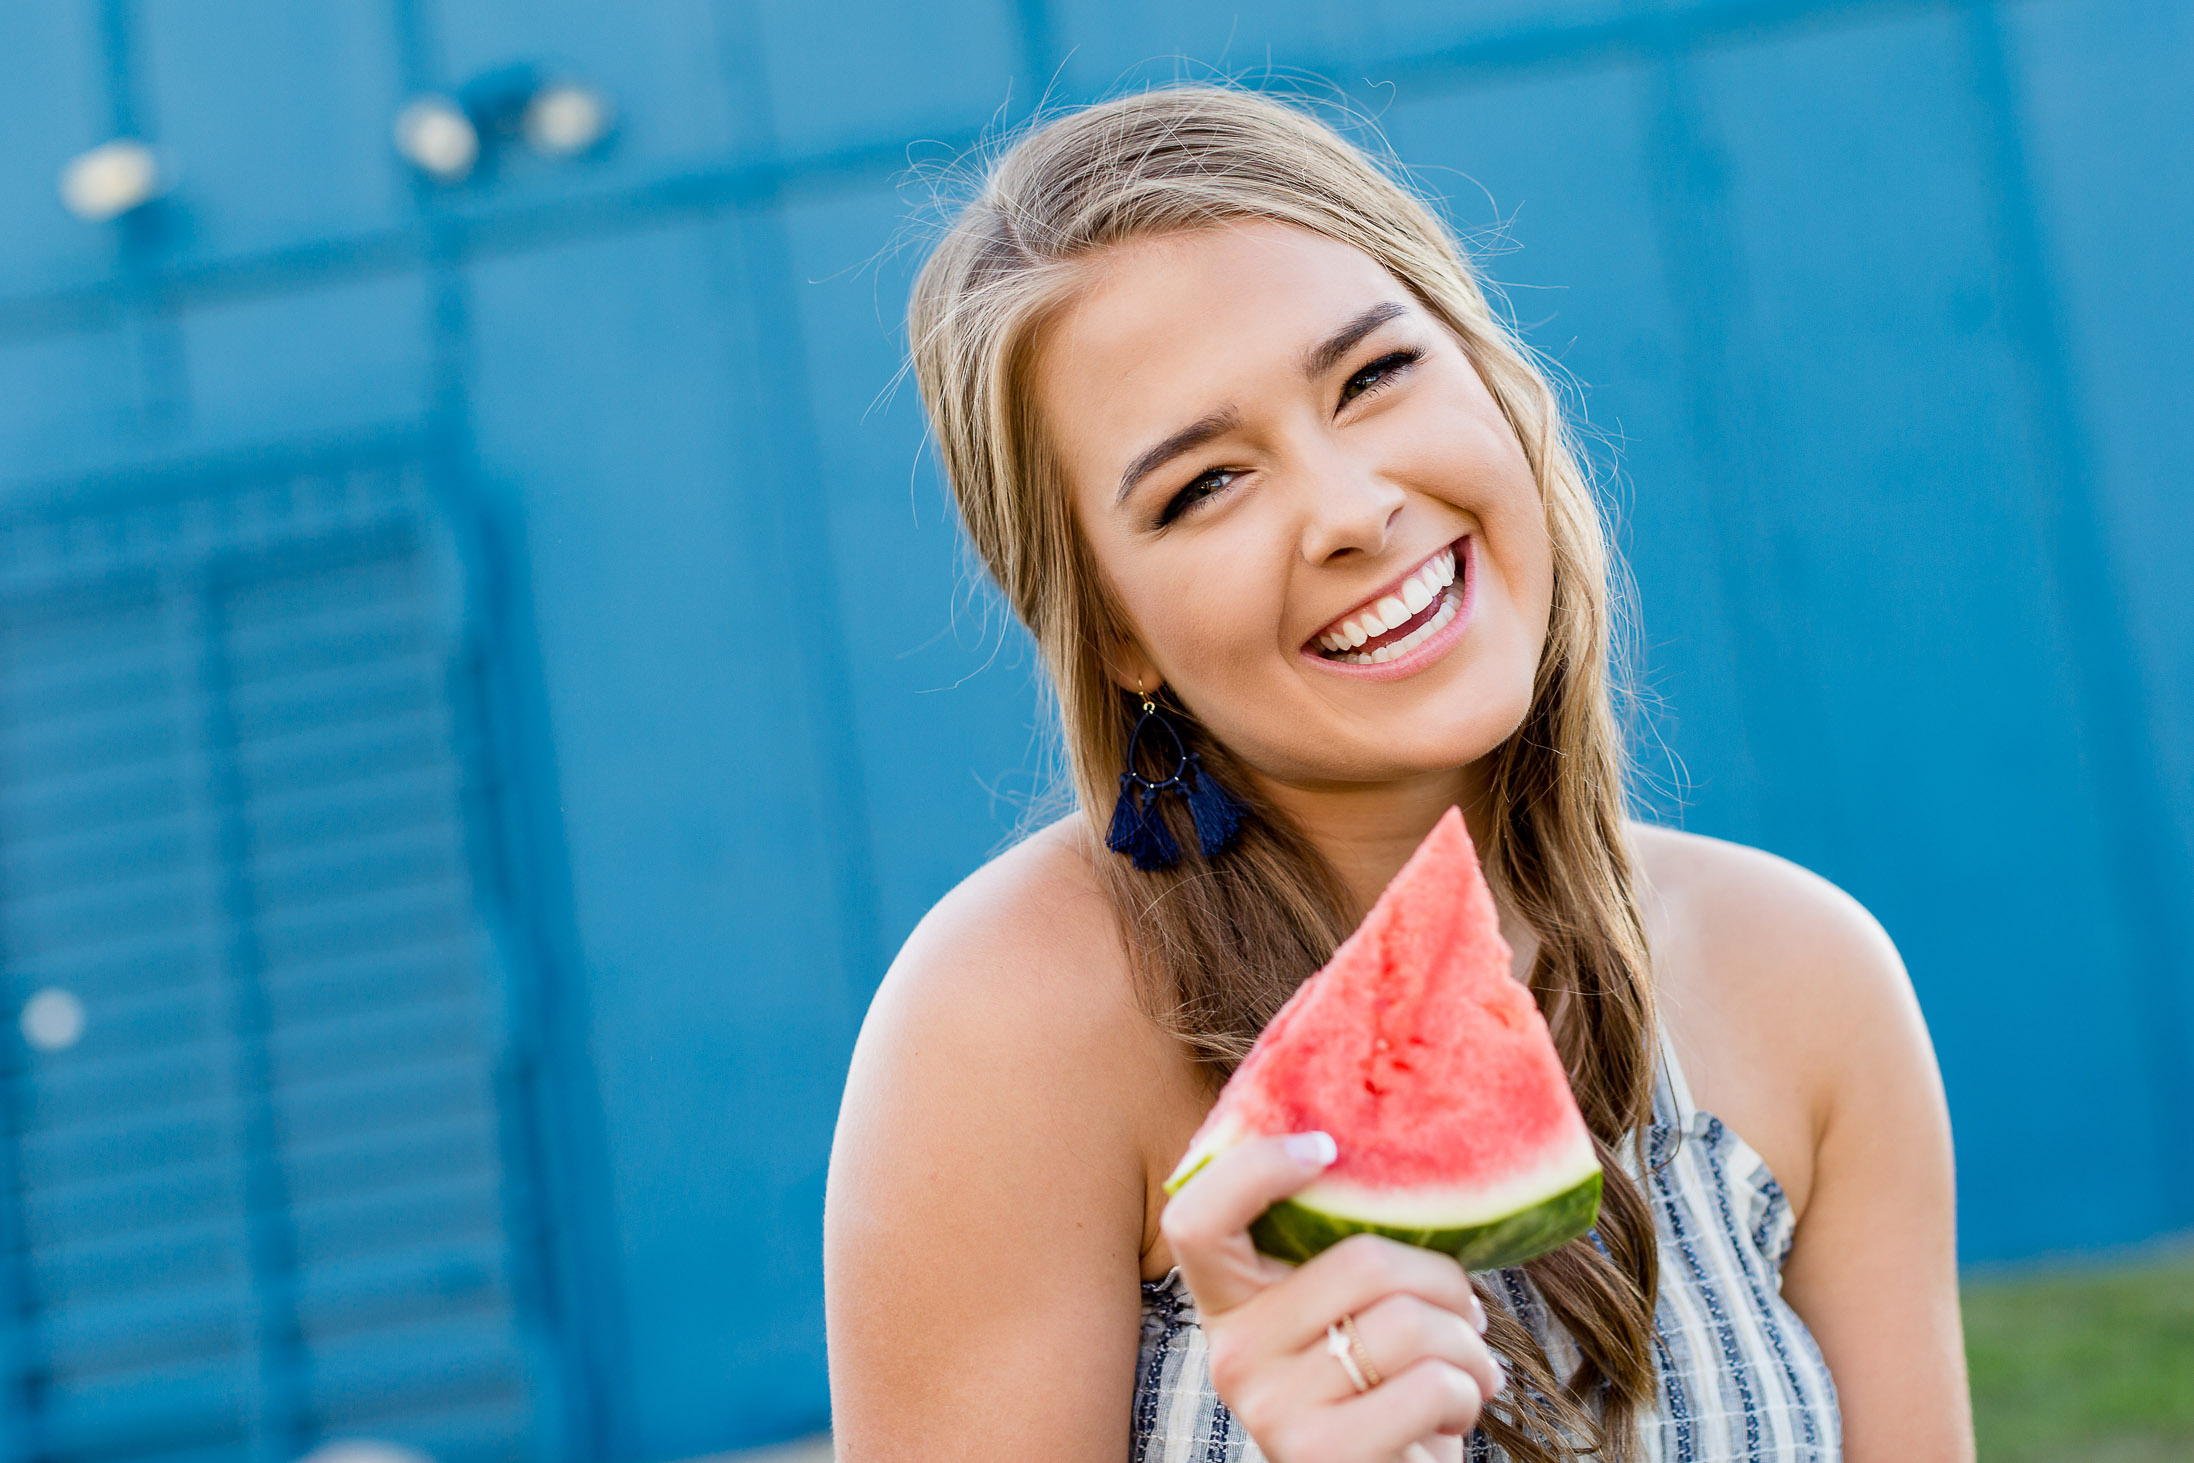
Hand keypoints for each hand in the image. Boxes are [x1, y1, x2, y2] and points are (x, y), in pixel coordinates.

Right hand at [1159, 1132, 1506, 1462]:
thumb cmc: (1375, 1391)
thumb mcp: (1341, 1319)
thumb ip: (1341, 1258)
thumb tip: (1391, 1155)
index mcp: (1230, 1305)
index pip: (1196, 1218)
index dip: (1253, 1168)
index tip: (1325, 1148)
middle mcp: (1234, 1356)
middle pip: (1360, 1262)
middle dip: (1443, 1281)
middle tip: (1463, 1310)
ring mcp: (1272, 1410)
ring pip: (1408, 1324)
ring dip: (1467, 1345)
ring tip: (1468, 1367)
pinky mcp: (1323, 1455)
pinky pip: (1432, 1384)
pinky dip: (1469, 1393)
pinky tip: (1455, 1410)